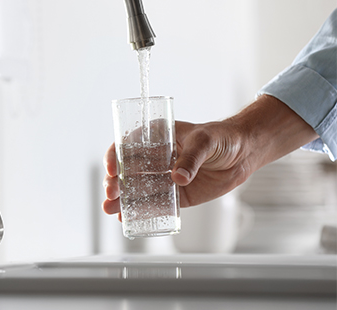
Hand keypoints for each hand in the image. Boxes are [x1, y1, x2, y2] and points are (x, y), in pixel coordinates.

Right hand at [103, 95, 317, 218]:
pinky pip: (156, 204)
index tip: (110, 169)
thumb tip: (177, 177)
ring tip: (111, 210)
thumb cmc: (223, 137)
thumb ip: (192, 158)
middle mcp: (155, 157)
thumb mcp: (205, 141)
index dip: (114, 156)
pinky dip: (142, 211)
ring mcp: (164, 176)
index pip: (128, 145)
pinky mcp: (176, 194)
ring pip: (137, 189)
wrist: (244, 153)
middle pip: (127, 170)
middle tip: (111, 194)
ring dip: (122, 199)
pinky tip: (128, 218)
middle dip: (115, 182)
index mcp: (157, 136)